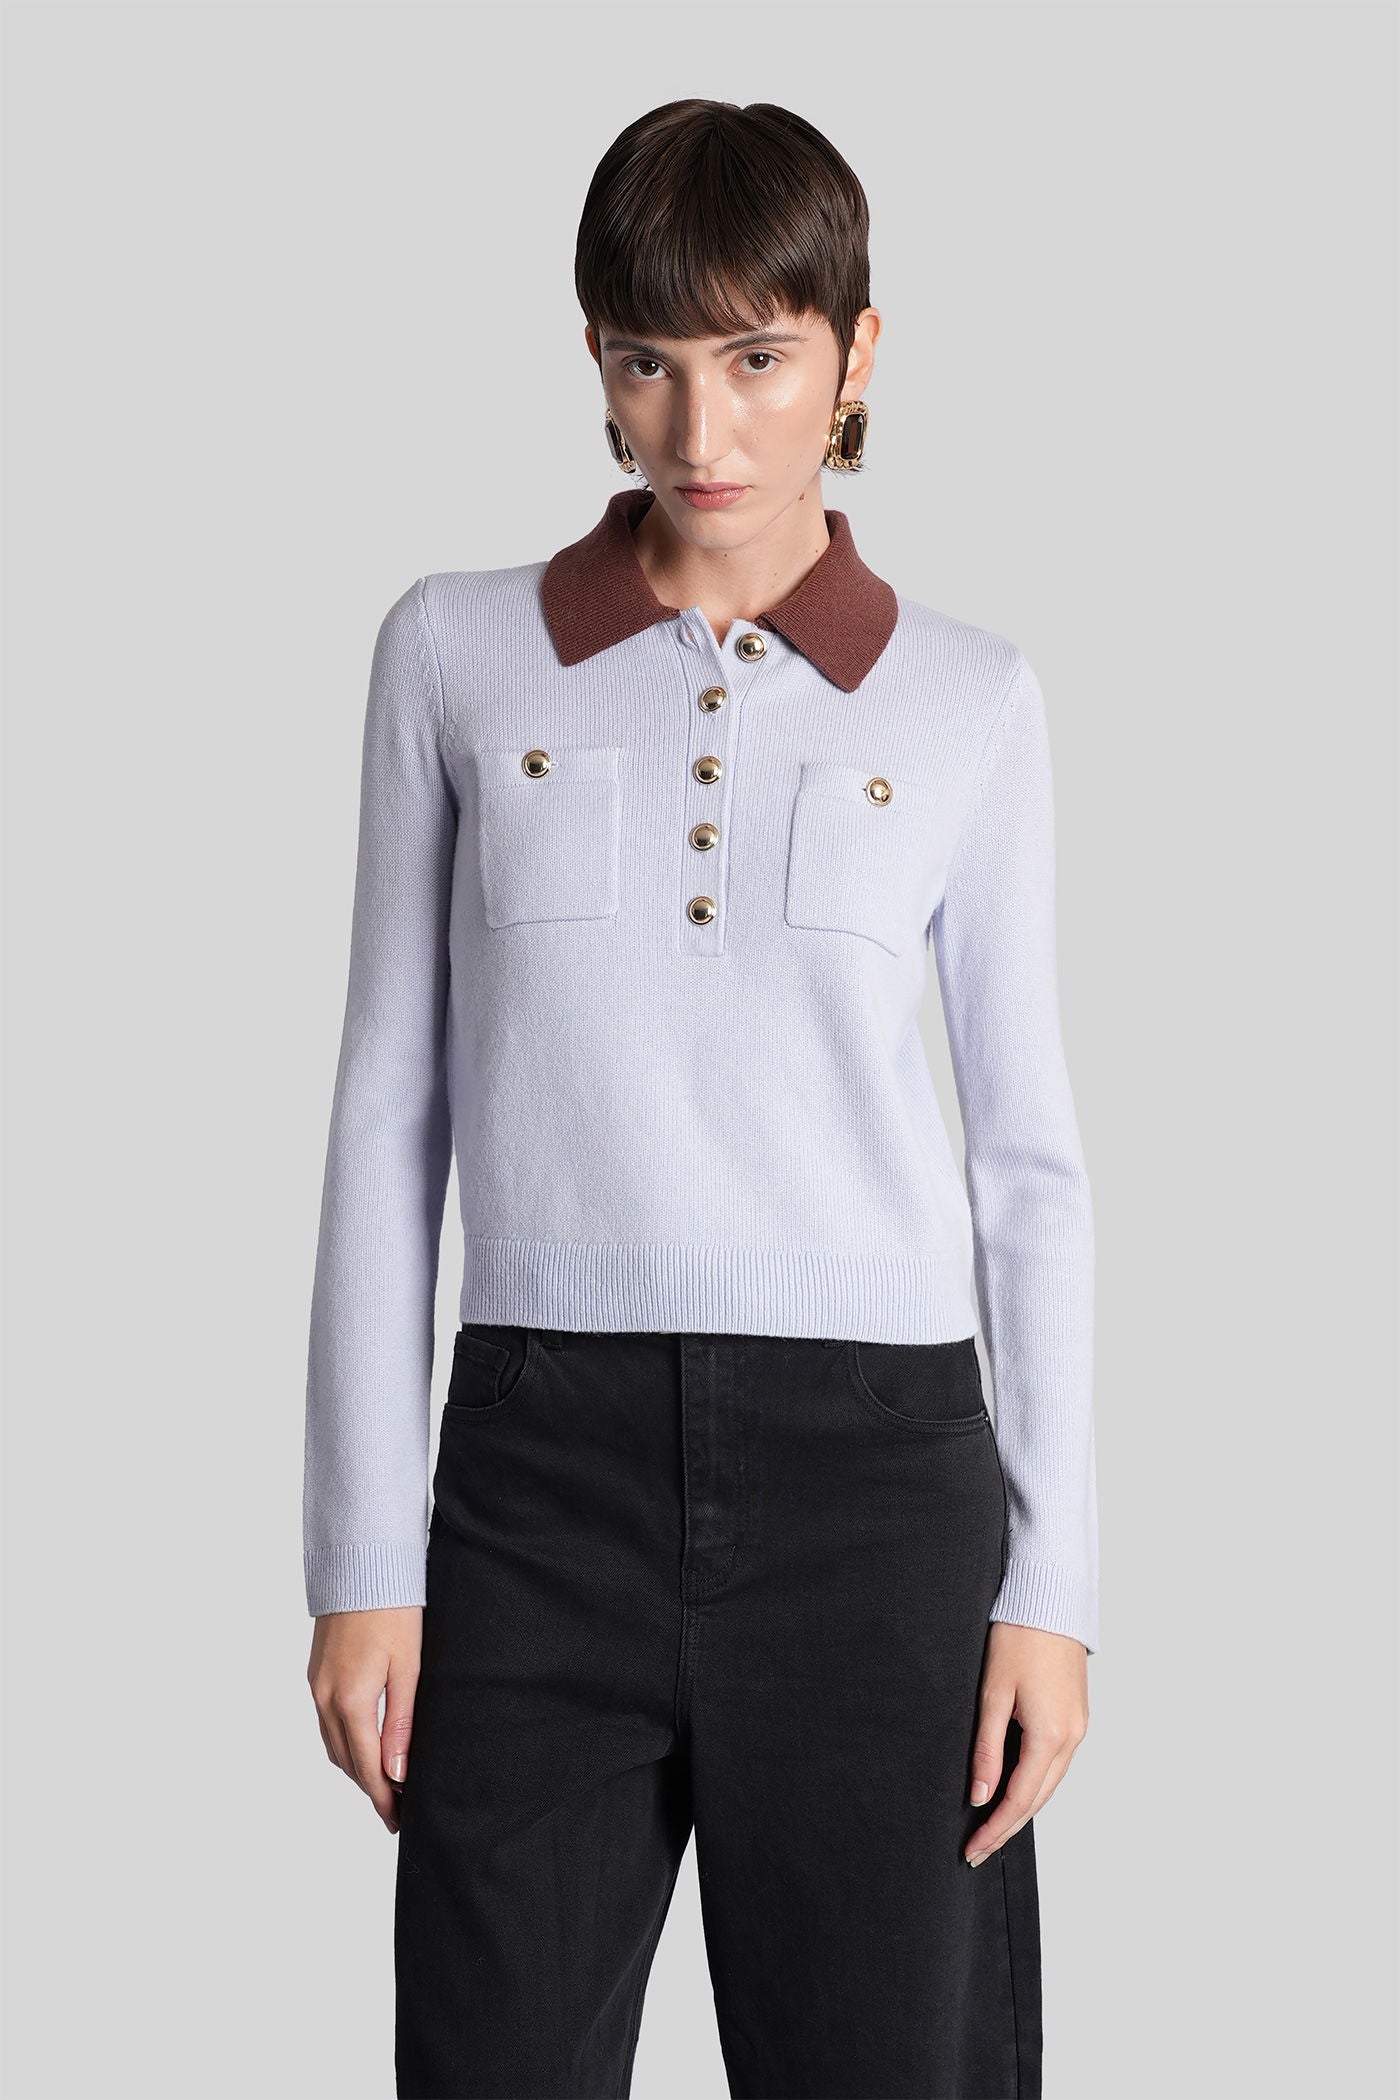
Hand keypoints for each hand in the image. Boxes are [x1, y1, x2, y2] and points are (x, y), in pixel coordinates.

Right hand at [308, 1606, 421, 1832]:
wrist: (360, 1565)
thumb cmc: (392, 1609)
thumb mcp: (409, 1667)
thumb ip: (401, 1723)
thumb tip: (397, 1772)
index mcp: (351, 1700)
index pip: (367, 1767)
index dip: (383, 1798)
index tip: (399, 1819)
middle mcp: (325, 1698)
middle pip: (346, 1762)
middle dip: (370, 1789)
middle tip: (395, 1810)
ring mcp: (316, 1686)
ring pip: (332, 1745)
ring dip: (356, 1769)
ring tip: (383, 1785)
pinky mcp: (315, 1674)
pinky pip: (326, 1724)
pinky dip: (343, 1744)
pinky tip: (362, 1747)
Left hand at [964, 1622, 1088, 1865]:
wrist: (1049, 1599)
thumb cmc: (1018, 1638)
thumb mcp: (993, 1695)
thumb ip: (987, 1749)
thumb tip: (981, 1796)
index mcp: (1051, 1736)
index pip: (1019, 1800)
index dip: (994, 1829)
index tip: (972, 1850)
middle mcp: (1072, 1738)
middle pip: (1038, 1799)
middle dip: (1007, 1827)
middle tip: (979, 1850)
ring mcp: (1079, 1727)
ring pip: (1049, 1783)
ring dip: (1022, 1807)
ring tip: (992, 1827)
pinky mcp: (1077, 1716)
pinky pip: (1056, 1763)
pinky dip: (1034, 1782)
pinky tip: (1014, 1788)